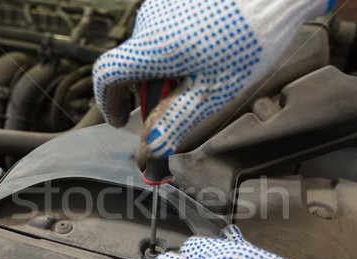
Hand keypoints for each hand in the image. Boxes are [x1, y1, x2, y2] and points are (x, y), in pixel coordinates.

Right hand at [93, 0, 335, 158]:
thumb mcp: (214, 93)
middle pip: (129, 65)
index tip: (121, 121)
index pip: (107, 76)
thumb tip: (151, 146)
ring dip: (163, 70)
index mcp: (152, 47)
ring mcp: (161, 5)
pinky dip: (172, 51)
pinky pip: (162, 31)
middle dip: (147, 92)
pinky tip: (204, 54)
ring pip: (147, 49)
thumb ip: (177, 121)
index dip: (109, 103)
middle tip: (176, 105)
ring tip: (200, 75)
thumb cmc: (250, 39)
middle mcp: (149, 21)